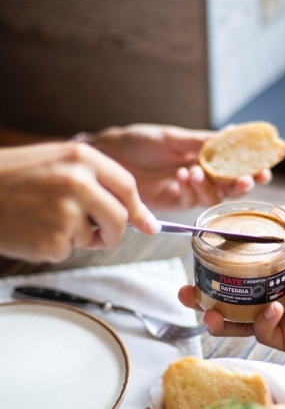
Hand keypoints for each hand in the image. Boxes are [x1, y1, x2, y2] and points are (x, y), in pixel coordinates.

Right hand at [0, 142, 157, 262]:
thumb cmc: (10, 178)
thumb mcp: (56, 163)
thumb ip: (97, 183)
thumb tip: (141, 218)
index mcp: (80, 157)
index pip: (128, 186)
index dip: (139, 208)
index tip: (147, 224)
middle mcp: (78, 182)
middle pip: (120, 218)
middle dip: (114, 233)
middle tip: (99, 235)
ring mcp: (66, 212)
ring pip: (93, 238)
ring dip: (76, 237)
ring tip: (44, 220)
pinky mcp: (53, 239)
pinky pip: (67, 251)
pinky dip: (53, 247)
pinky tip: (31, 230)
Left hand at [88, 124, 271, 209]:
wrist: (110, 156)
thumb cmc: (139, 141)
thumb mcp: (173, 137)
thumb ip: (202, 141)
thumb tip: (234, 134)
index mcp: (203, 154)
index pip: (234, 162)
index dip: (251, 166)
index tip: (264, 166)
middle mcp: (201, 173)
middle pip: (230, 184)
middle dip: (242, 183)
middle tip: (248, 180)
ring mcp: (188, 189)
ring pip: (214, 196)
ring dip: (213, 185)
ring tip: (197, 170)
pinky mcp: (174, 202)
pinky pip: (193, 201)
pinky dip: (193, 189)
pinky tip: (184, 176)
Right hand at [179, 211, 284, 358]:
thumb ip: (280, 218)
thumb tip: (256, 204)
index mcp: (269, 270)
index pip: (231, 271)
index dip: (210, 270)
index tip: (194, 266)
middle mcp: (267, 293)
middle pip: (225, 298)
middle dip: (201, 299)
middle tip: (187, 295)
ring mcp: (274, 318)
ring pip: (234, 321)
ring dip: (217, 318)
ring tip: (209, 314)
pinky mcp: (282, 337)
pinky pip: (261, 331)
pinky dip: (263, 320)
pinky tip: (274, 309)